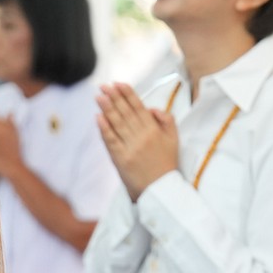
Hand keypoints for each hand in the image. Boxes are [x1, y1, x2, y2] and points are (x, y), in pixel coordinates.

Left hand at [96, 83, 178, 200]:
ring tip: (98, 97)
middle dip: (114, 97)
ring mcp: (130, 148)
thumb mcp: (174, 139)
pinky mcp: (120, 159)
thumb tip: (151, 108)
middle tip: (104, 86)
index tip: (118, 83)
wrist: (160, 189)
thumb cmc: (166, 163)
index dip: (127, 94)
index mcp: (154, 130)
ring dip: (106, 108)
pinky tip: (98, 117)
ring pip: (117, 124)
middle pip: (125, 112)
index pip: (138, 107)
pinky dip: (104, 128)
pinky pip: (111, 140)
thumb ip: (166, 120)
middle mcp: (141, 136)